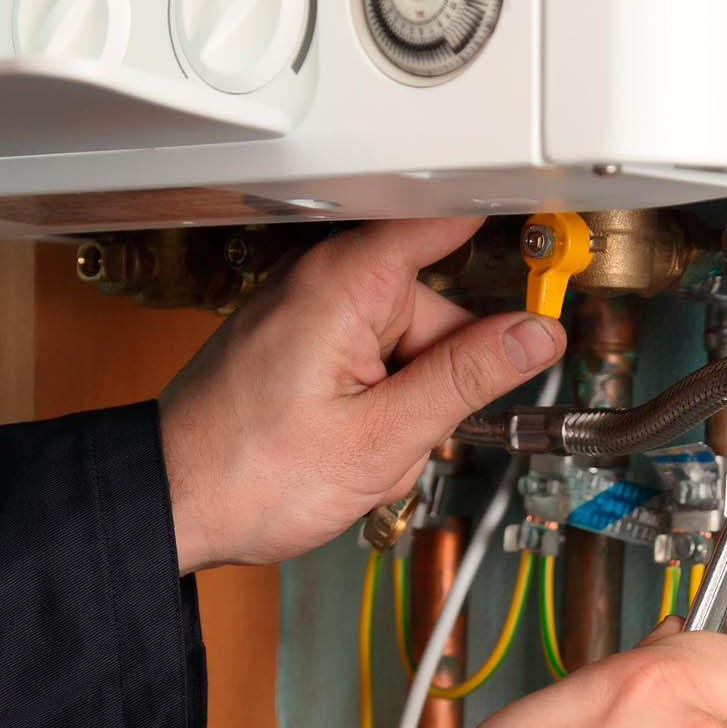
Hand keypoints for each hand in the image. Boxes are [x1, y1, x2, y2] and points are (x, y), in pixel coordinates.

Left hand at [158, 218, 564, 573]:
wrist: (171, 508)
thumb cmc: (247, 475)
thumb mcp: (382, 436)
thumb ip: (467, 378)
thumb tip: (535, 336)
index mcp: (344, 282)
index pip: (444, 219)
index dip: (506, 227)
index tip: (555, 240)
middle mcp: (322, 283)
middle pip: (433, 307)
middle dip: (438, 376)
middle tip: (407, 431)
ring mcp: (308, 315)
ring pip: (404, 348)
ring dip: (403, 406)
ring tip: (361, 450)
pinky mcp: (298, 346)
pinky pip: (368, 366)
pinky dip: (372, 409)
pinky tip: (344, 448)